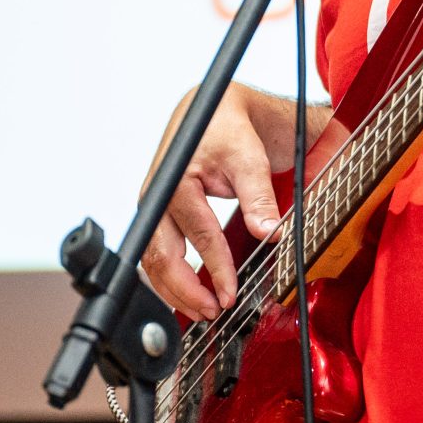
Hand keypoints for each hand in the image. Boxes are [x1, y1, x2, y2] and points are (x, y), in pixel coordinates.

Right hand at [137, 83, 337, 319]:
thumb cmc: (229, 127)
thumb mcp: (250, 156)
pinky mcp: (159, 212)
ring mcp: (155, 205)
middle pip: (161, 256)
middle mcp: (158, 195)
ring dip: (174, 289)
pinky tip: (187, 294)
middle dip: (185, 290)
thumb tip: (269, 233)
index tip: (231, 295)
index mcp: (177, 180)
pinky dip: (169, 276)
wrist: (215, 108)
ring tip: (201, 311)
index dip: (216, 269)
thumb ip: (259, 196)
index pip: (199, 235)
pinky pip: (157, 251)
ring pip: (154, 259)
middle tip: (212, 313)